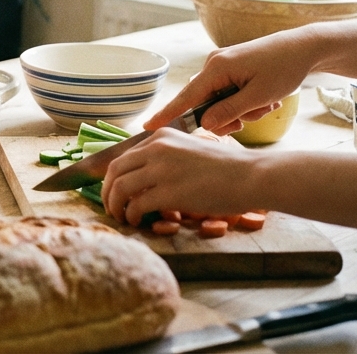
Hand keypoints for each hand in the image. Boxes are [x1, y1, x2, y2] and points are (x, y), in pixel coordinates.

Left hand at [101, 129, 255, 225]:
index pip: (124, 156)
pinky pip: (136, 204)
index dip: (113, 177)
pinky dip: (131, 215)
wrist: (250, 175)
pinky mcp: (168, 192)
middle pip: (114, 170)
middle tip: (110, 206)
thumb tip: (147, 177)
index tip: (114, 190)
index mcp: (161, 136)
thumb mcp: (190, 150)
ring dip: (115, 205)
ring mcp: (161, 169)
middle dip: (107, 191)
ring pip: (119, 187)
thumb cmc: (226, 168)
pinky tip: (136, 221)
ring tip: (120, 216)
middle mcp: (157, 148)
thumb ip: (167, 157)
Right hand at [143, 27, 322, 134]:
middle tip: (255, 114)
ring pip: (221, 103)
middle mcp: (213, 65)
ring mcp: (222, 67)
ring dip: (243, 110)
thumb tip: (204, 124)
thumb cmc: (284, 69)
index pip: (185, 98)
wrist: (304, 47)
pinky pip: (229, 95)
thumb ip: (229, 111)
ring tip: (266, 103)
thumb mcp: (258, 96)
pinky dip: (246, 102)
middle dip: (229, 116)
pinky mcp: (231, 70)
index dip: (167, 115)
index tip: (147, 127)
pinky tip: (266, 97)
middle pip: (205, 104)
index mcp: (216, 68)